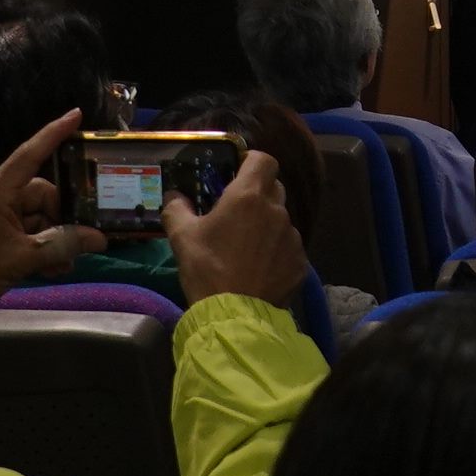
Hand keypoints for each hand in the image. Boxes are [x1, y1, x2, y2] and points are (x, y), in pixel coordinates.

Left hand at [0, 110, 99, 313]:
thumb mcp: (23, 259)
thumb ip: (63, 245)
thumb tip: (98, 239)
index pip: (29, 154)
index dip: (54, 133)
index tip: (76, 114)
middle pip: (38, 195)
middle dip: (59, 221)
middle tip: (75, 249)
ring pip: (31, 214)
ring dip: (49, 238)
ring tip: (61, 266)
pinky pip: (18, 224)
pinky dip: (34, 242)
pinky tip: (48, 266)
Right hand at [170, 147, 311, 308]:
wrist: (234, 315)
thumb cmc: (206, 269)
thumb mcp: (182, 237)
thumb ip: (176, 208)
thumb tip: (174, 196)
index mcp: (248, 197)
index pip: (264, 160)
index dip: (251, 162)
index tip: (237, 174)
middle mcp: (276, 211)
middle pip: (274, 188)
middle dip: (257, 194)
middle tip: (236, 213)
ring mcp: (293, 237)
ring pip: (281, 220)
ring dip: (266, 226)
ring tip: (246, 249)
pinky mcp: (300, 262)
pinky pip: (288, 248)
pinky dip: (276, 252)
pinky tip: (259, 270)